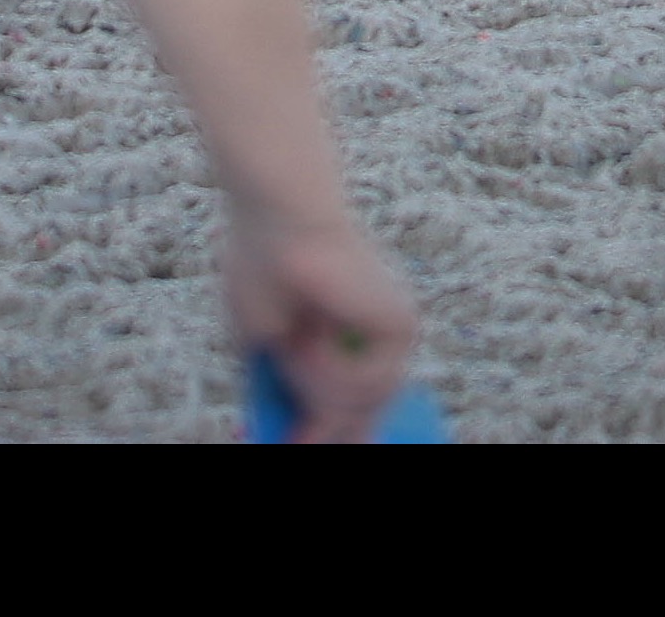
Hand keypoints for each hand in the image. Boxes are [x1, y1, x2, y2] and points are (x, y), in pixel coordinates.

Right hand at [224, 212, 419, 444]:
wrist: (278, 219)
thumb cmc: (263, 268)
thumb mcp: (272, 347)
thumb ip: (294, 390)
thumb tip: (306, 437)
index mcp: (354, 330)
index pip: (361, 400)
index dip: (342, 430)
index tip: (304, 444)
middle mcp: (382, 331)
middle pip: (366, 410)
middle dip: (332, 433)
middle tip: (297, 445)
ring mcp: (395, 330)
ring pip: (357, 404)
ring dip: (311, 384)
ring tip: (292, 342)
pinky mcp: (401, 326)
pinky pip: (363, 386)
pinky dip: (325, 369)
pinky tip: (312, 330)